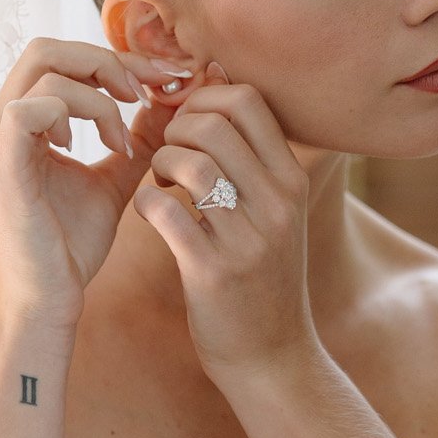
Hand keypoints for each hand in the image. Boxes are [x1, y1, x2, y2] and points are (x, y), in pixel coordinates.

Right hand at [0, 35, 199, 334]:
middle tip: (146, 94)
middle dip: (107, 61)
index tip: (164, 78)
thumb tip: (171, 97)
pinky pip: (29, 110)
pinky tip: (95, 147)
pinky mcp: (2, 169)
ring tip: (122, 138)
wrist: (47, 301)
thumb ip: (137, 137)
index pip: (61, 57)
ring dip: (99, 95)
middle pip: (46, 47)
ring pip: (43, 70)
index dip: (116, 58)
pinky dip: (72, 115)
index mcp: (19, 122)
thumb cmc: (71, 246)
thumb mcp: (115, 178)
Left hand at [133, 61, 316, 377]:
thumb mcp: (274, 211)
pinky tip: (150, 212)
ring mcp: (248, 237)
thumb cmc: (262, 275)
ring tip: (162, 184)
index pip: (248, 99)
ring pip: (190, 162)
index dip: (203, 99)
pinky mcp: (213, 272)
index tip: (187, 127)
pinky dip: (145, 202)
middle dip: (175, 128)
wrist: (272, 356)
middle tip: (167, 155)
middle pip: (214, 123)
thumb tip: (216, 80)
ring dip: (159, 163)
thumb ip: (251, 156)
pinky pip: (164, 211)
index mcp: (292, 180)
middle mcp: (277, 202)